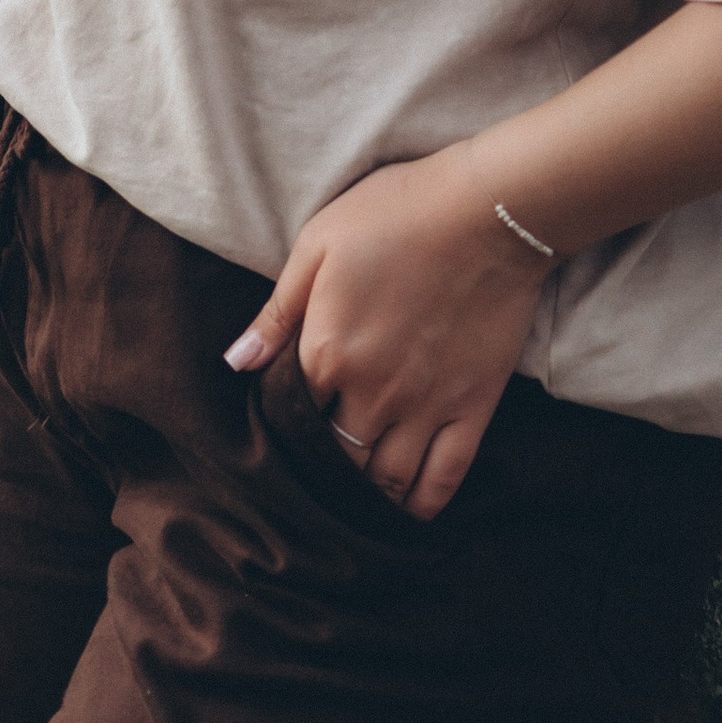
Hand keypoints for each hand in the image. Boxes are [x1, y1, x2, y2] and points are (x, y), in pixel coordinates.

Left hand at [223, 149, 550, 522]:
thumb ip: (277, 312)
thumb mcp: (317, 245)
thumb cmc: (395, 215)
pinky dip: (421, 504)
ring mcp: (425, 408)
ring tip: (354, 497)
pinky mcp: (472, 410)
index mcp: (327, 352)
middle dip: (321, 470)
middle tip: (315, 472)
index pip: (291, 414)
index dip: (283, 423)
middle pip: (335, 458)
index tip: (282, 425)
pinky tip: (407, 509)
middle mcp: (372, 393)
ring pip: (386, 480)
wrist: (486, 213)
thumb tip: (235, 361)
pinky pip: (443, 479)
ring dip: (365, 496)